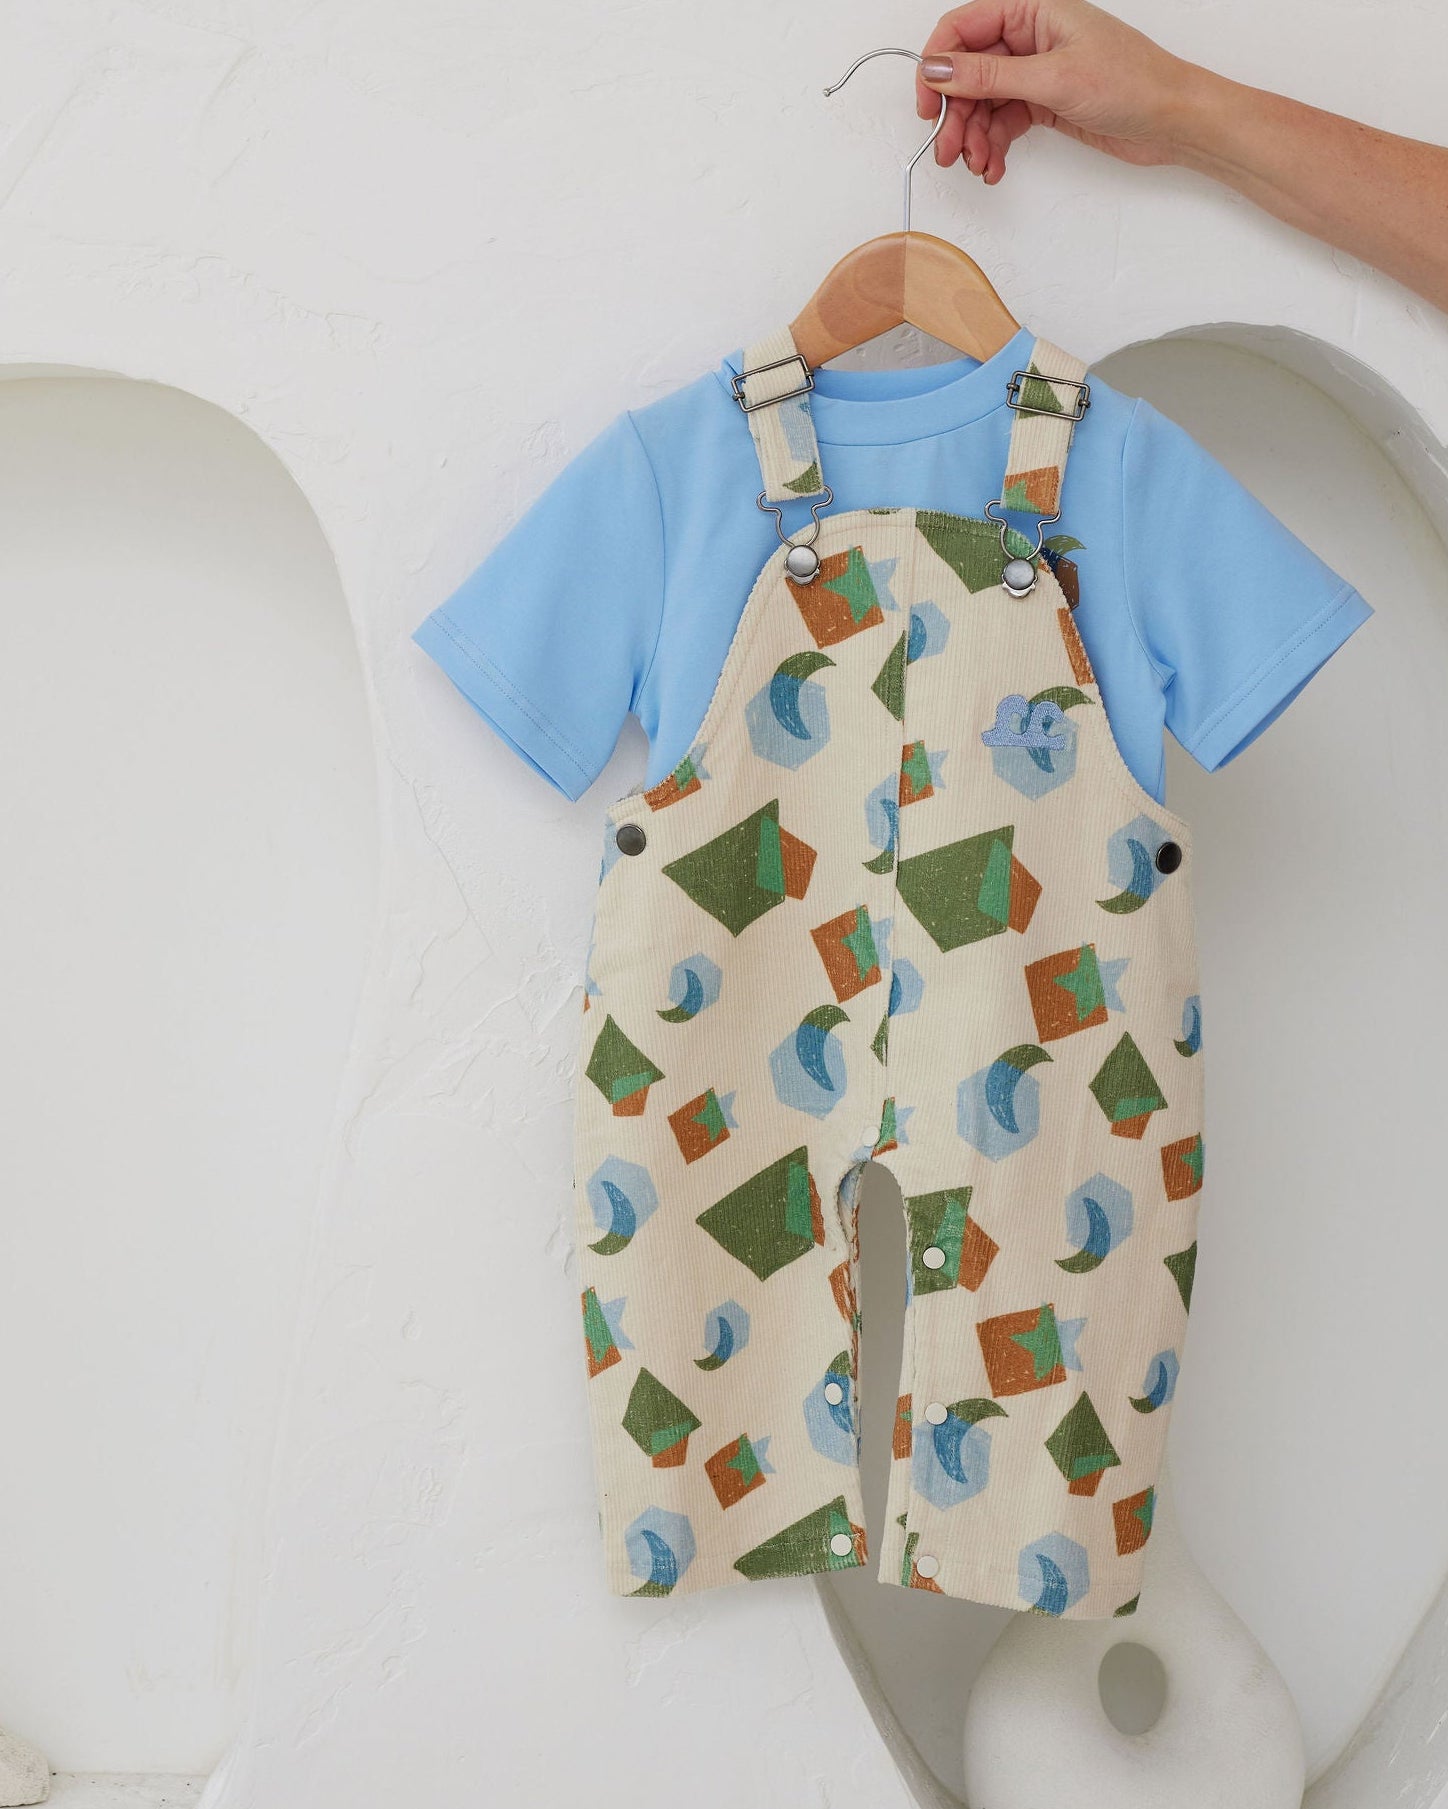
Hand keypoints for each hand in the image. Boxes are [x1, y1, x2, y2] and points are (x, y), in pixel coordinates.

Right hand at [916, 0, 1205, 182]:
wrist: (1173, 120)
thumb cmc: (1133, 82)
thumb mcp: (1053, 78)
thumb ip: (991, 76)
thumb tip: (940, 70)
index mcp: (1034, 10)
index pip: (965, 26)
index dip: (940, 64)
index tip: (929, 103)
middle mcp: (1031, 37)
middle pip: (969, 72)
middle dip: (956, 114)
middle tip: (949, 151)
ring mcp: (1037, 72)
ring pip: (984, 103)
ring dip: (973, 138)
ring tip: (978, 165)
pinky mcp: (1044, 103)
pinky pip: (1003, 123)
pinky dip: (994, 147)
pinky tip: (995, 166)